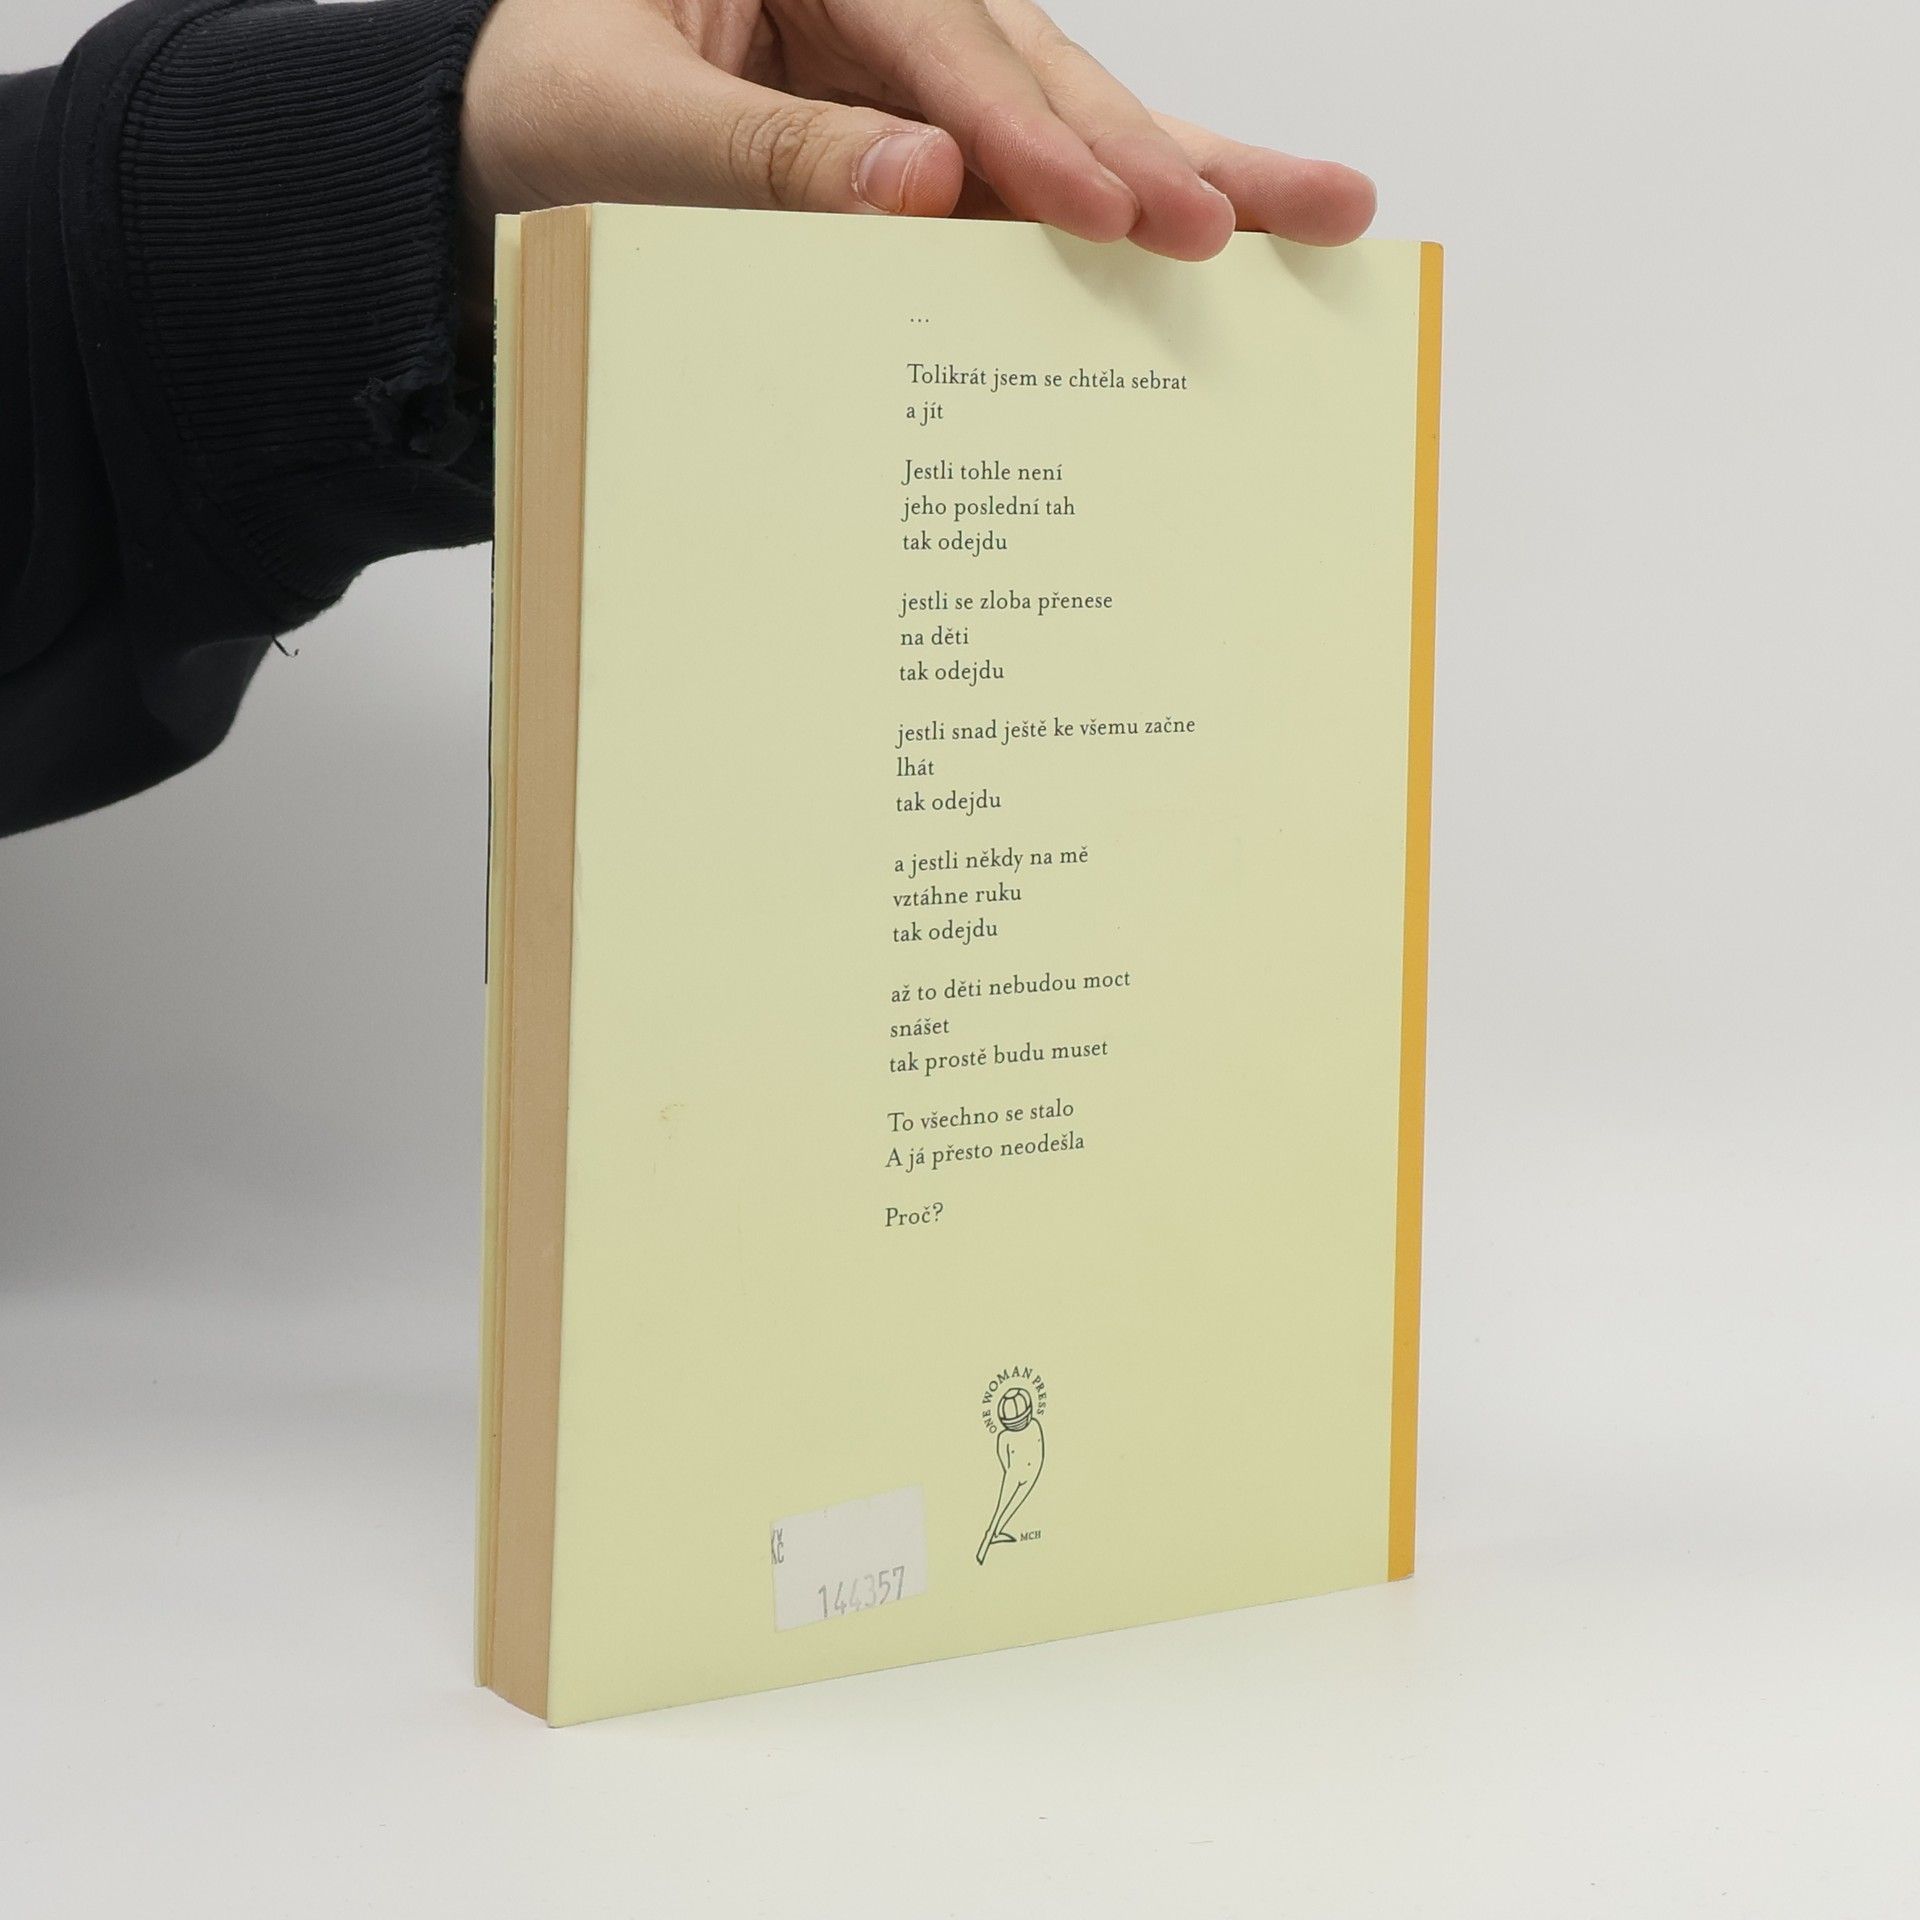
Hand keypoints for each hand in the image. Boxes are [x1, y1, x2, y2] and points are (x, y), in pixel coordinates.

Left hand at [459, 0, 1375, 341]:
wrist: (492, 140)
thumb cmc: (539, 102)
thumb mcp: (619, 122)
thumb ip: (762, 157)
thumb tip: (926, 189)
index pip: (942, 42)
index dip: (1033, 135)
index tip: (1117, 213)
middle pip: (1041, 64)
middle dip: (1160, 148)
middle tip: (1294, 209)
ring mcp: (906, 70)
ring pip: (1059, 112)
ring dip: (1179, 170)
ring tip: (1311, 210)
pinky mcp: (914, 136)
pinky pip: (1018, 175)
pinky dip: (1106, 212)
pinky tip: (1210, 223)